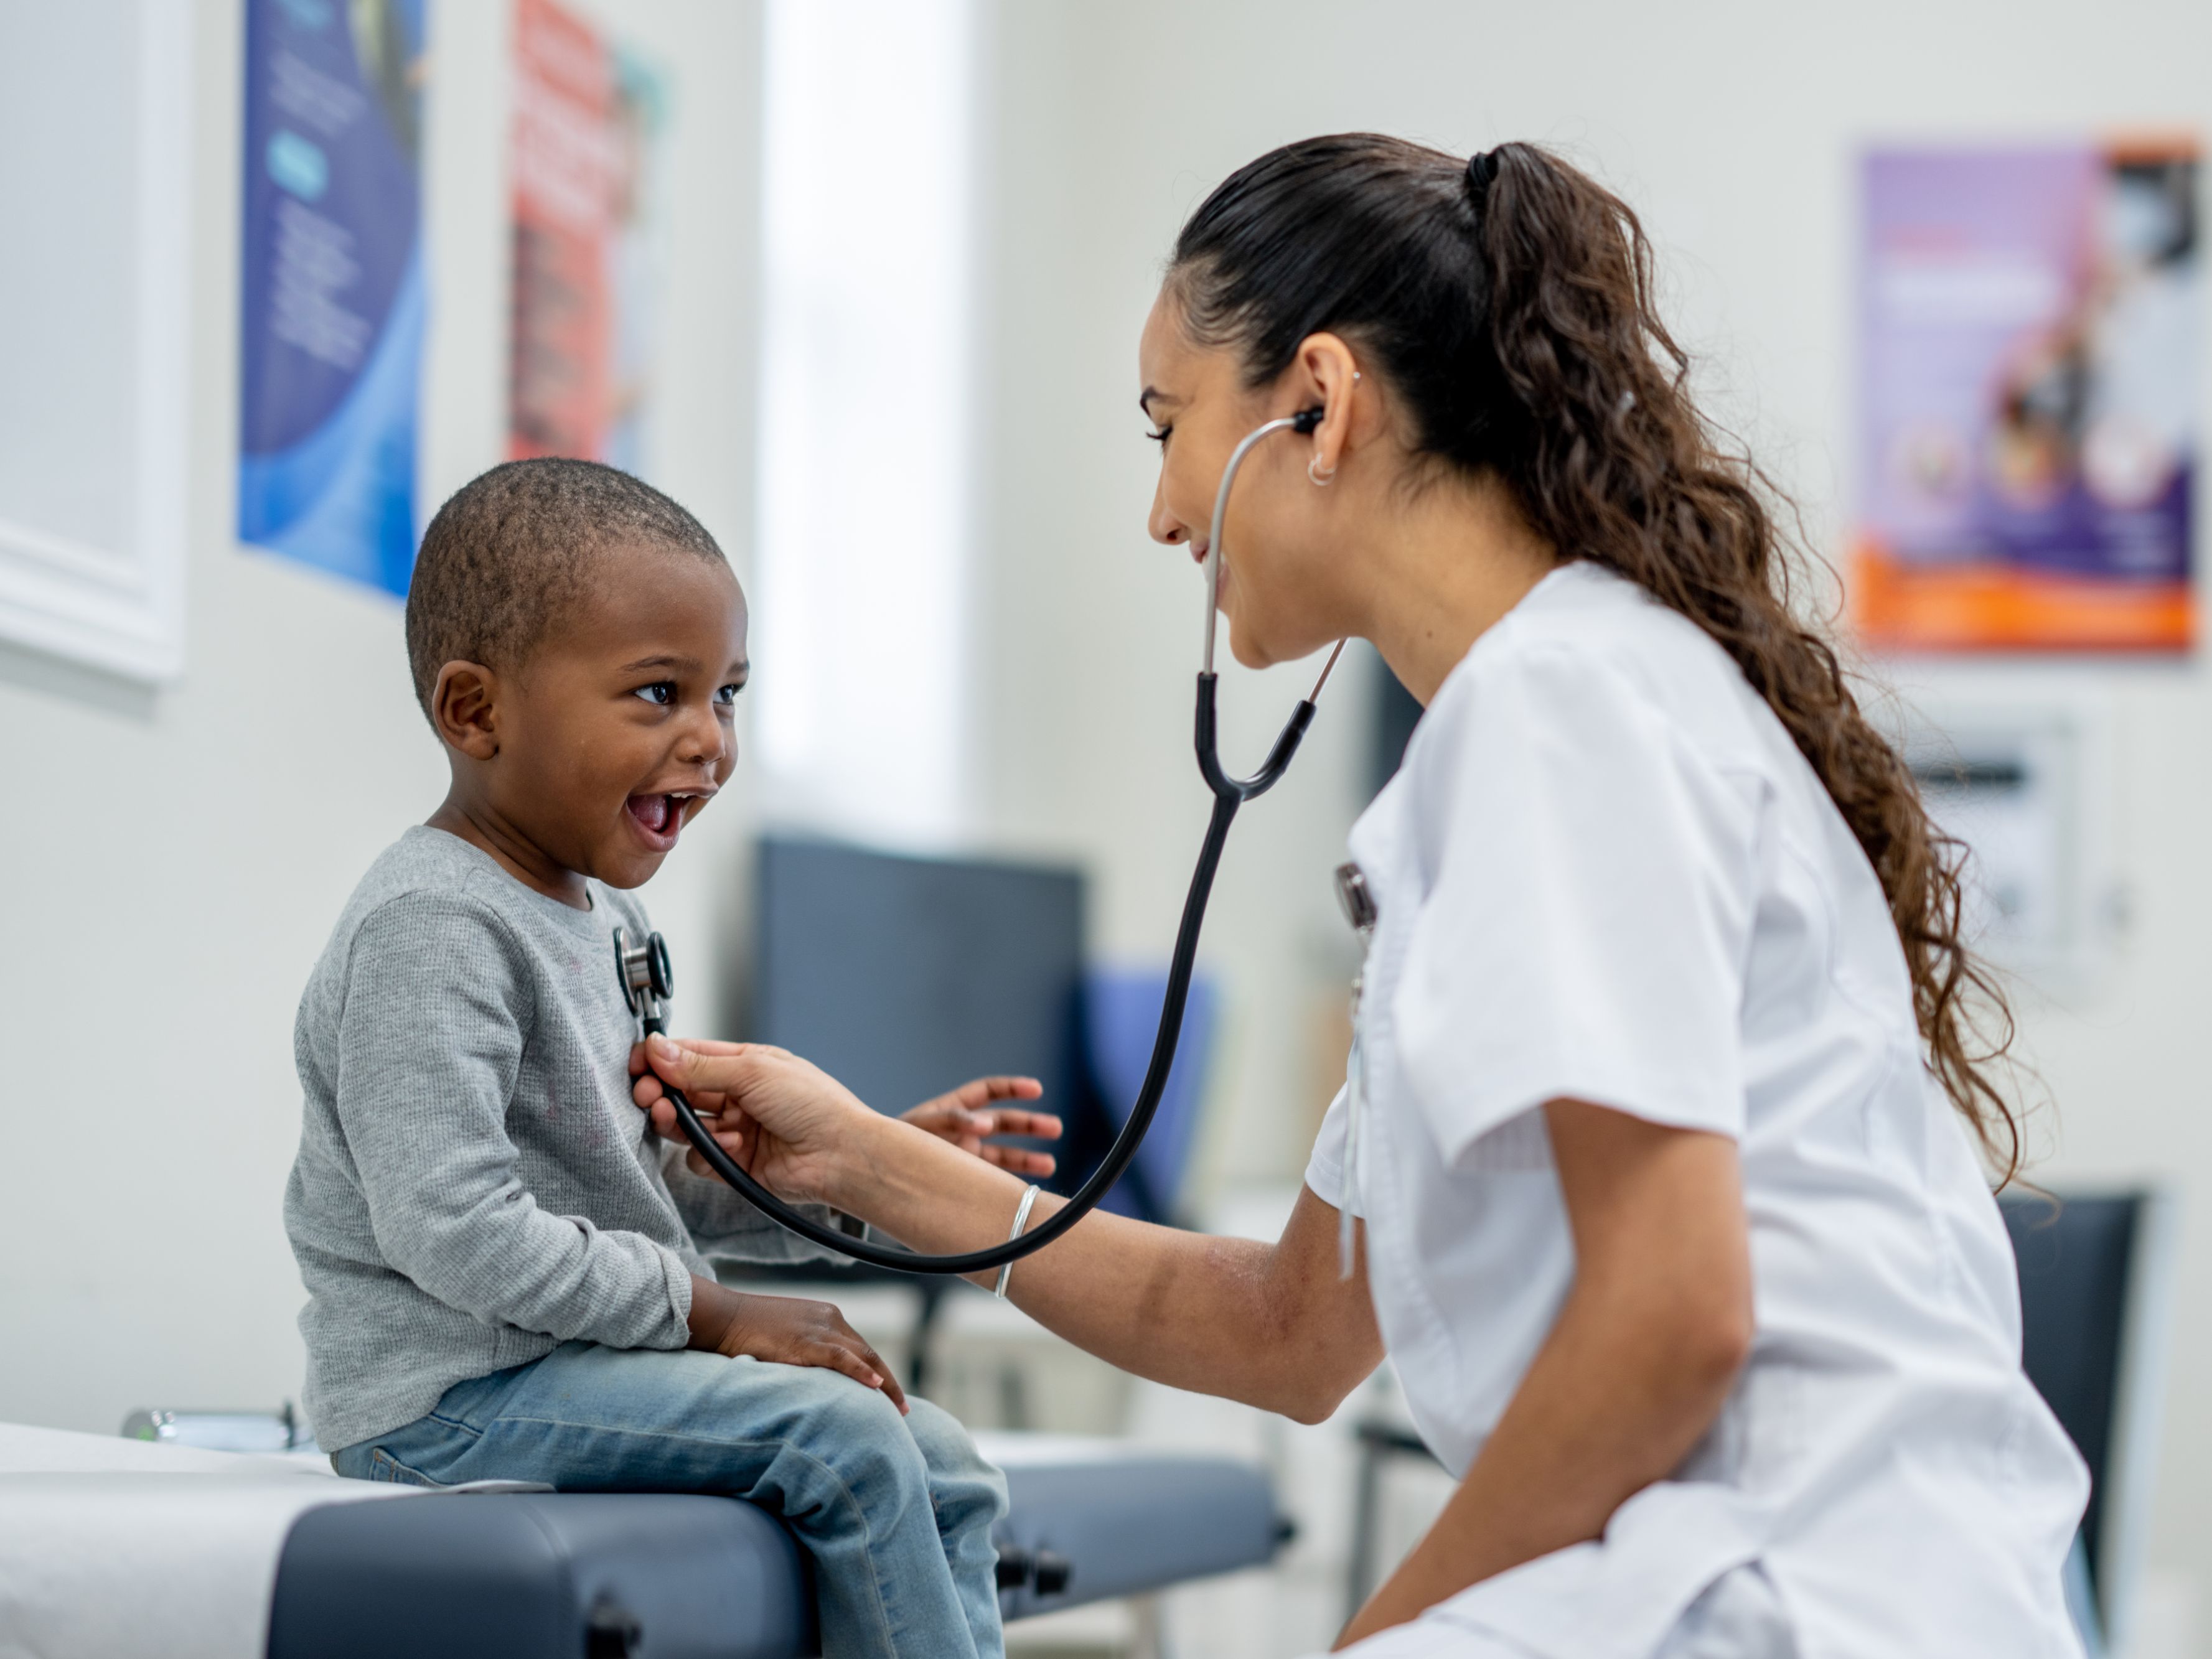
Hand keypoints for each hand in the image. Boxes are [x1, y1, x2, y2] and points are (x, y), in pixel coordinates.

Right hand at [632, 1035, 878, 1204]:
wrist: (841, 1154)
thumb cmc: (814, 1104)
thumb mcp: (753, 1071)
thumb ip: (700, 1066)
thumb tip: (657, 1049)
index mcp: (745, 1065)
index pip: (690, 1056)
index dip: (660, 1059)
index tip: (637, 1064)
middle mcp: (738, 1096)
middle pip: (681, 1092)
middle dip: (659, 1093)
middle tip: (647, 1096)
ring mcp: (736, 1130)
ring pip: (685, 1127)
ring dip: (675, 1122)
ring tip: (671, 1118)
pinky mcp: (736, 1164)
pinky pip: (701, 1159)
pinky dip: (709, 1153)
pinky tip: (734, 1146)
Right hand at [687, 1278, 906, 1413]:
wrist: (725, 1317)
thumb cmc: (749, 1331)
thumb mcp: (788, 1337)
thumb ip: (808, 1351)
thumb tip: (818, 1378)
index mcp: (827, 1316)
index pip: (861, 1348)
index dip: (878, 1372)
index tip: (888, 1393)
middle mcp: (830, 1319)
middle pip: (869, 1353)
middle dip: (888, 1381)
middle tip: (902, 1408)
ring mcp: (819, 1329)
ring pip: (863, 1356)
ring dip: (883, 1384)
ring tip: (898, 1408)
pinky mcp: (806, 1341)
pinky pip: (841, 1358)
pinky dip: (860, 1371)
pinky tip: (875, 1386)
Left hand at [901, 1078, 1059, 1177]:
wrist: (871, 1177)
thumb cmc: (891, 1143)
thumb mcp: (920, 1125)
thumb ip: (952, 1119)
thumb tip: (986, 1122)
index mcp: (953, 1109)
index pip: (988, 1092)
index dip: (1012, 1088)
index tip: (1035, 1089)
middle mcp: (963, 1131)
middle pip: (1005, 1123)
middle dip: (1030, 1125)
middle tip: (1055, 1127)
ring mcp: (965, 1156)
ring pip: (1004, 1154)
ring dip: (1027, 1158)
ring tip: (1049, 1163)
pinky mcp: (963, 1178)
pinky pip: (992, 1179)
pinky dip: (1009, 1183)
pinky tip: (1026, 1190)